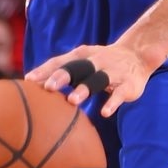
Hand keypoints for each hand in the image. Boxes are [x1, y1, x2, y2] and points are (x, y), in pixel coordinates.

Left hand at [26, 41, 152, 116]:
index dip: (45, 70)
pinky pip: (119, 94)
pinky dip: (112, 103)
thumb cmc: (101, 62)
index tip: (29, 80)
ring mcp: (112, 72)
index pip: (60, 61)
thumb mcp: (83, 61)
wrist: (138, 54)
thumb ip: (61, 70)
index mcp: (82, 56)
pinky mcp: (127, 85)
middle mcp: (96, 61)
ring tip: (72, 100)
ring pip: (97, 79)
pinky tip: (104, 112)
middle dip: (61, 76)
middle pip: (76, 67)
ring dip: (84, 89)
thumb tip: (30, 82)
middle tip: (47, 87)